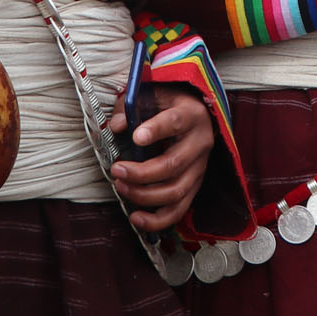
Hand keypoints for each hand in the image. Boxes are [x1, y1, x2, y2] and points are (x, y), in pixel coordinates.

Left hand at [107, 85, 212, 231]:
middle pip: (173, 164)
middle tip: (116, 169)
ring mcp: (200, 167)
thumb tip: (116, 126)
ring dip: (144, 195)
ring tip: (121, 187)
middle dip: (141, 173)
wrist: (195, 113)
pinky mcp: (195, 185)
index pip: (175, 122)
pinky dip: (157, 220)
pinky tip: (136, 218)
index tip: (135, 137)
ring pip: (176, 191)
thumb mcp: (150, 96)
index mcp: (191, 114)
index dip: (156, 130)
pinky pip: (179, 209)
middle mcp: (200, 142)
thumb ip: (129, 108)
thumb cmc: (167, 104)